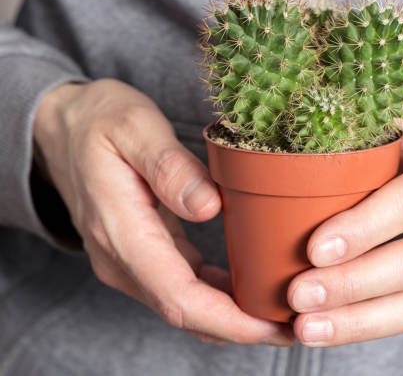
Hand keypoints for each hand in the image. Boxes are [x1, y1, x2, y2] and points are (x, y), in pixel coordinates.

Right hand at [34, 79, 293, 346]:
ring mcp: (129, 261)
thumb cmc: (100, 120)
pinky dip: (217, 298)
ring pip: (184, 307)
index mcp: (121, 230)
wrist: (63, 126)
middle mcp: (121, 258)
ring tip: (282, 313)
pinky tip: (249, 289)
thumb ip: (169, 166)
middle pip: (185, 312)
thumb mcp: (134, 127)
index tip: (271, 325)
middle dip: (240, 327)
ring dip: (232, 318)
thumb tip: (208, 207)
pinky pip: (182, 289)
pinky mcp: (141, 256)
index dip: (228, 319)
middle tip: (294, 325)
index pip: (178, 296)